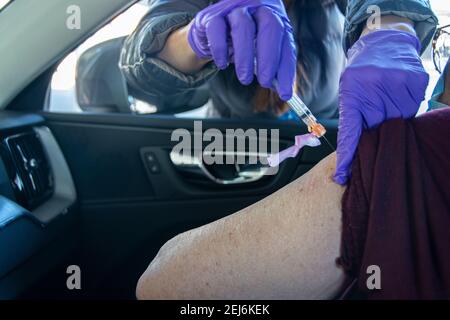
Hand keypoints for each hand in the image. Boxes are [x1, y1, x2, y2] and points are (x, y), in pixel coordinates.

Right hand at [188, 0, 296, 99]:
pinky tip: (222, 64)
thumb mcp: (260, 53)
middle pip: (269, 26)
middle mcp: (257, 7)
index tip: (285, 92)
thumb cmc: (242, 43)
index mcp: (275, 16)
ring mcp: (234, 8)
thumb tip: (283, 90)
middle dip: (269, 58)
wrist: (212, 30)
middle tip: (265, 82)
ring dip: (245, 57)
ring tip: (245, 79)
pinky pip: (217, 30)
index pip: (285, 42)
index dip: (286, 69)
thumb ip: (272, 69)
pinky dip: (220, 49)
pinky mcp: (212, 16)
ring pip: (243, 27)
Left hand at [334, 30, 428, 184]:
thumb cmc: (362, 72)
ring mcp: (397, 82)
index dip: (348, 154)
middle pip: (378, 127)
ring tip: (387, 100)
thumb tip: (361, 147)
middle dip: (376, 130)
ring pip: (398, 119)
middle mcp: (374, 87)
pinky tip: (398, 94)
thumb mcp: (349, 90)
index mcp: (352, 92)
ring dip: (392, 117)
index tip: (343, 175)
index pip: (350, 130)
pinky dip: (406, 106)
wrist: (384, 41)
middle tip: (376, 120)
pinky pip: (413, 107)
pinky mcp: (415, 79)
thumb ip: (355, 115)